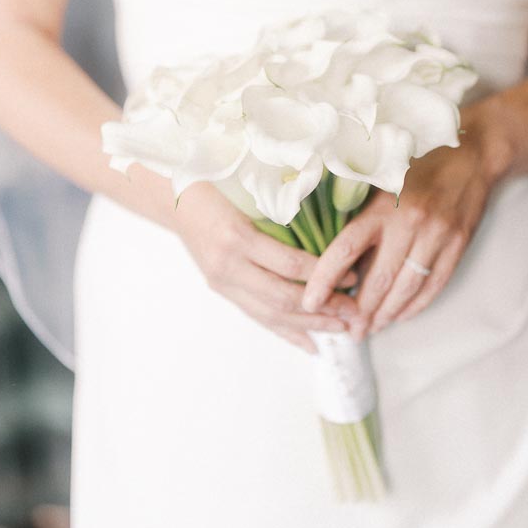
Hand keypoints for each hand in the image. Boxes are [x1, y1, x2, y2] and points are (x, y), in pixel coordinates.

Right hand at [172, 182, 360, 353]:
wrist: (173, 197)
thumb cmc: (214, 184)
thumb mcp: (247, 192)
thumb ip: (281, 210)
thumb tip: (328, 228)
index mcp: (236, 238)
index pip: (288, 264)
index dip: (322, 274)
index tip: (351, 276)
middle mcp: (228, 266)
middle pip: (282, 296)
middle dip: (322, 307)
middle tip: (353, 312)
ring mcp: (223, 282)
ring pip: (271, 313)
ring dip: (309, 325)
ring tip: (340, 329)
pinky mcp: (222, 290)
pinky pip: (257, 316)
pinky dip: (285, 332)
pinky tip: (309, 344)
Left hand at [300, 112, 499, 339]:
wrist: (472, 153)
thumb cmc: (418, 166)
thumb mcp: (382, 182)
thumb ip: (364, 218)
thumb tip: (340, 264)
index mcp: (381, 205)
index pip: (345, 249)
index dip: (325, 280)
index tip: (309, 302)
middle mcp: (408, 222)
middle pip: (378, 279)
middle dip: (360, 311)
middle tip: (348, 330)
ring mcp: (436, 235)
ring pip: (406, 288)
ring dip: (387, 314)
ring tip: (372, 327)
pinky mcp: (457, 245)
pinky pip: (434, 285)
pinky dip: (416, 305)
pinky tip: (401, 315)